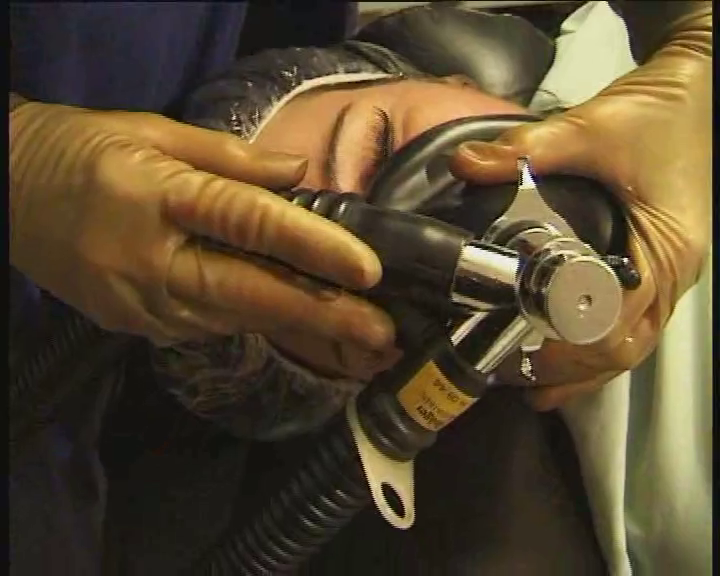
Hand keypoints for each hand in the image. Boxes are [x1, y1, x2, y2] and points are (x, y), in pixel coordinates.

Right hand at [10, 103, 393, 350]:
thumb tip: (298, 173)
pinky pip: (210, 325)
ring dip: (299, 326)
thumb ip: (231, 158)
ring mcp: (142, 304)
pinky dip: (255, 320)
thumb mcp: (155, 131)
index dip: (312, 246)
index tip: (366, 268)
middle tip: (383, 334)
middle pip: (250, 292)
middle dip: (323, 315)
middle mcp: (152, 260)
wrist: (8, 194)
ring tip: (359, 337)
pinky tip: (296, 320)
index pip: (249, 223)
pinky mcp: (136, 326)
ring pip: (235, 317)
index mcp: (160, 195)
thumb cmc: (85, 150)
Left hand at [450, 11, 710, 409]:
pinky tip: (565, 360)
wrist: (700, 91)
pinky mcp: (657, 266)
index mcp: (666, 251)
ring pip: (630, 343)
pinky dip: (596, 347)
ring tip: (534, 386)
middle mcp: (674, 274)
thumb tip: (462, 164)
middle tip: (518, 376)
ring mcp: (669, 274)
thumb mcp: (591, 127)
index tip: (520, 348)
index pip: (616, 320)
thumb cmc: (657, 112)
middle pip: (625, 346)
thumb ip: (527, 149)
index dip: (569, 342)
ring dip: (585, 368)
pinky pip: (630, 323)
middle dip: (573, 369)